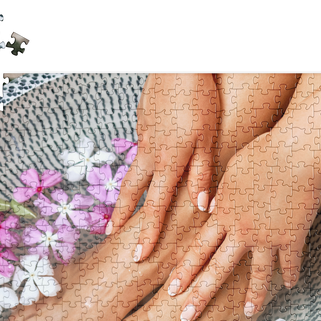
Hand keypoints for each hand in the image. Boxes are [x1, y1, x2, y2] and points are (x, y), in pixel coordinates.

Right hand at [106, 73, 218, 262]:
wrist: (178, 65)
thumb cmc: (199, 97)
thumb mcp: (208, 138)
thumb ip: (202, 173)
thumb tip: (202, 205)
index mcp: (168, 161)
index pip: (155, 207)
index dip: (147, 233)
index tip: (139, 255)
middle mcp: (150, 154)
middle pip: (130, 192)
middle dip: (120, 217)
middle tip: (111, 236)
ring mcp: (143, 139)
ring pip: (131, 172)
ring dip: (124, 196)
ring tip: (119, 211)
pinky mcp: (143, 125)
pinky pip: (140, 152)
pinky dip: (138, 168)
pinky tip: (147, 168)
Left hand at [166, 133, 316, 320]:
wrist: (296, 152)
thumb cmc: (261, 153)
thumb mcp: (230, 171)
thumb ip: (219, 193)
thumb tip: (210, 207)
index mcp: (223, 215)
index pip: (198, 250)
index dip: (184, 272)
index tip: (172, 290)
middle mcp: (241, 232)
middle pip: (217, 269)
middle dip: (201, 295)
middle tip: (187, 317)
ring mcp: (267, 237)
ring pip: (258, 275)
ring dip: (253, 297)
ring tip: (248, 313)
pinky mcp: (292, 237)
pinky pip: (291, 262)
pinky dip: (291, 275)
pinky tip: (291, 286)